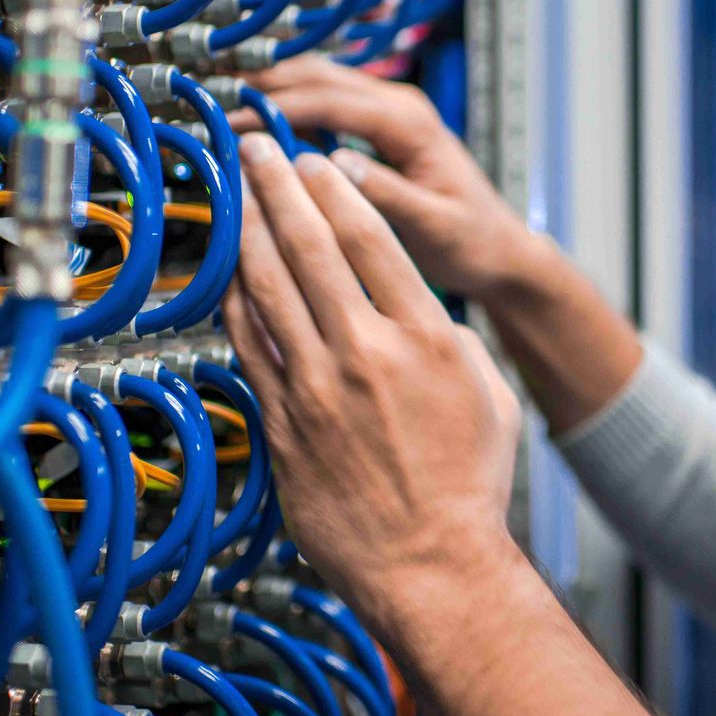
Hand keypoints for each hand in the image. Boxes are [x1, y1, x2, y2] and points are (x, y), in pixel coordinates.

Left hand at [224, 134, 523, 621]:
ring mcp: (317, 386)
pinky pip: (247, 343)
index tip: (315, 161)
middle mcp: (367, 351)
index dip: (335, 189)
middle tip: (257, 149)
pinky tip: (228, 270)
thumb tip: (416, 311)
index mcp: (426, 336)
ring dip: (247, 229)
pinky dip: (234, 298)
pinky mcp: (282, 420)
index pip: (372, 237)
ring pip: (268, 285)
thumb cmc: (467, 488)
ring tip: (234, 191)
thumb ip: (448, 337)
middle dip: (278, 186)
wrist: (432, 566)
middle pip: (311, 245)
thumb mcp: (488, 393)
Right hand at [233, 56, 541, 300]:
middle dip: (263, 86)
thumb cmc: (474, 241)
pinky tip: (257, 125)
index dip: (275, 107)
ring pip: (319, 83)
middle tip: (210, 105)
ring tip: (221, 107)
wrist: (500, 249)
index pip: (329, 100)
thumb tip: (334, 167)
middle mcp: (400, 106)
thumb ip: (387, 194)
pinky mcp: (381, 129)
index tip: (231, 122)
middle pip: (318, 77)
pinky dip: (289, 106)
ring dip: (271, 90)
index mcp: (410, 123)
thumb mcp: (434, 225)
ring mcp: (390, 113)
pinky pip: (326, 105)